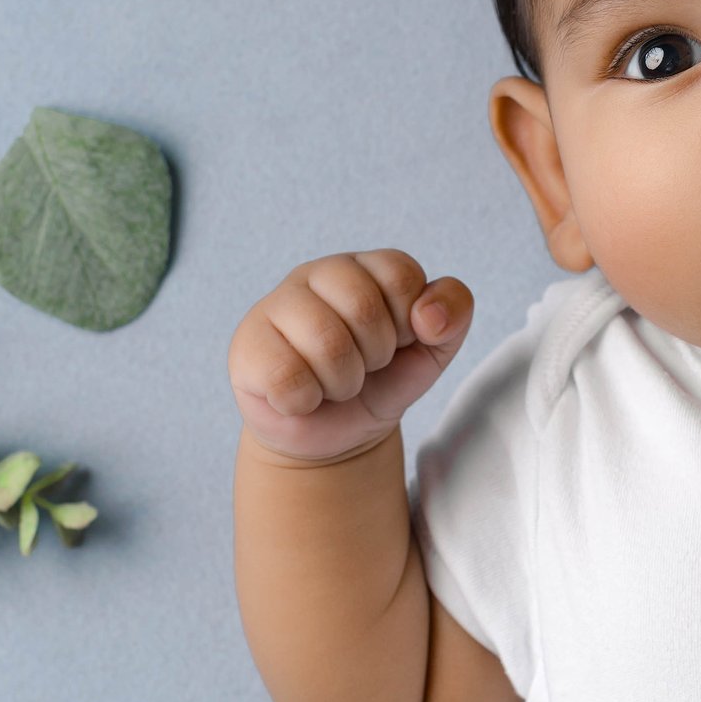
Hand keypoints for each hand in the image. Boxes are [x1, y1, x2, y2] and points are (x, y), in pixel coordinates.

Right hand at [230, 251, 474, 462]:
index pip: (401, 275)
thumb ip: (453, 314)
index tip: (397, 342)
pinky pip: (287, 376)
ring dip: (344, 382)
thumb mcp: (433, 349)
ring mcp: (275, 305)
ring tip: (335, 383)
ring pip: (326, 342)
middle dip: (376, 355)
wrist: (338, 435)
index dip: (409, 323)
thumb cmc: (383, 381)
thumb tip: (428, 315)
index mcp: (365, 266)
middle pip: (362, 306)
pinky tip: (302, 396)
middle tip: (364, 367)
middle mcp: (318, 274)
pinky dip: (306, 400)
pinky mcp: (246, 346)